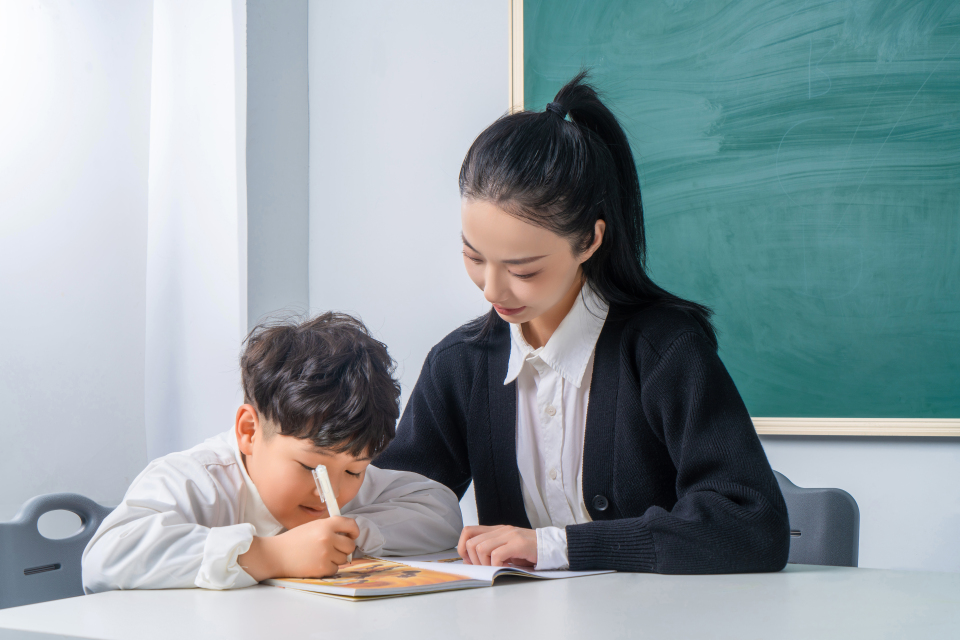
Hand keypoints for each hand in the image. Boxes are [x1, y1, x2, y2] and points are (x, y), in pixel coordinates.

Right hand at [239, 516, 358, 580]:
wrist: (276, 554)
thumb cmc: (294, 540)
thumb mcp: (312, 526)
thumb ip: (329, 528)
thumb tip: (348, 536)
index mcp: (325, 525)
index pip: (351, 524)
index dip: (354, 531)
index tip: (352, 535)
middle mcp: (327, 538)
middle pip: (350, 545)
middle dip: (344, 548)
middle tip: (334, 549)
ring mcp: (325, 553)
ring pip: (344, 558)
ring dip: (335, 559)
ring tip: (321, 556)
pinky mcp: (322, 568)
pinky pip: (335, 569)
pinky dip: (328, 568)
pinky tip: (316, 564)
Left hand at [457, 525, 537, 566]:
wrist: (552, 547)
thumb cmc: (529, 551)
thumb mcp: (507, 549)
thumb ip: (490, 551)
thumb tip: (469, 560)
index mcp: (496, 530)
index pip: (468, 531)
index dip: (462, 547)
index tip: (469, 561)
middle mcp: (501, 530)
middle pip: (471, 542)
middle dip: (473, 560)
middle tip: (485, 568)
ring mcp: (510, 535)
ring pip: (481, 548)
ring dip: (485, 563)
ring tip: (496, 567)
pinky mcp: (518, 544)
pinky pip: (497, 555)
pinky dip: (496, 565)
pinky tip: (505, 566)